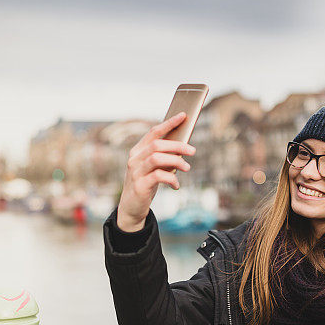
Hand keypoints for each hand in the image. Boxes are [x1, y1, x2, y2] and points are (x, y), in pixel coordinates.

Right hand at [116, 112, 195, 231]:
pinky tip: (176, 185)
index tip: (183, 116)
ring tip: (187, 167)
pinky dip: (171, 179)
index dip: (169, 123)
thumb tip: (184, 148)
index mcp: (138, 151)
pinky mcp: (139, 186)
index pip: (153, 132)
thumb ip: (164, 158)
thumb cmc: (146, 184)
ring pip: (157, 158)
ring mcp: (135, 172)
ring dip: (176, 161)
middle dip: (177, 145)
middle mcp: (134, 159)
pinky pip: (158, 176)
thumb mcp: (153, 169)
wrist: (131, 208)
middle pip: (157, 144)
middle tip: (193, 151)